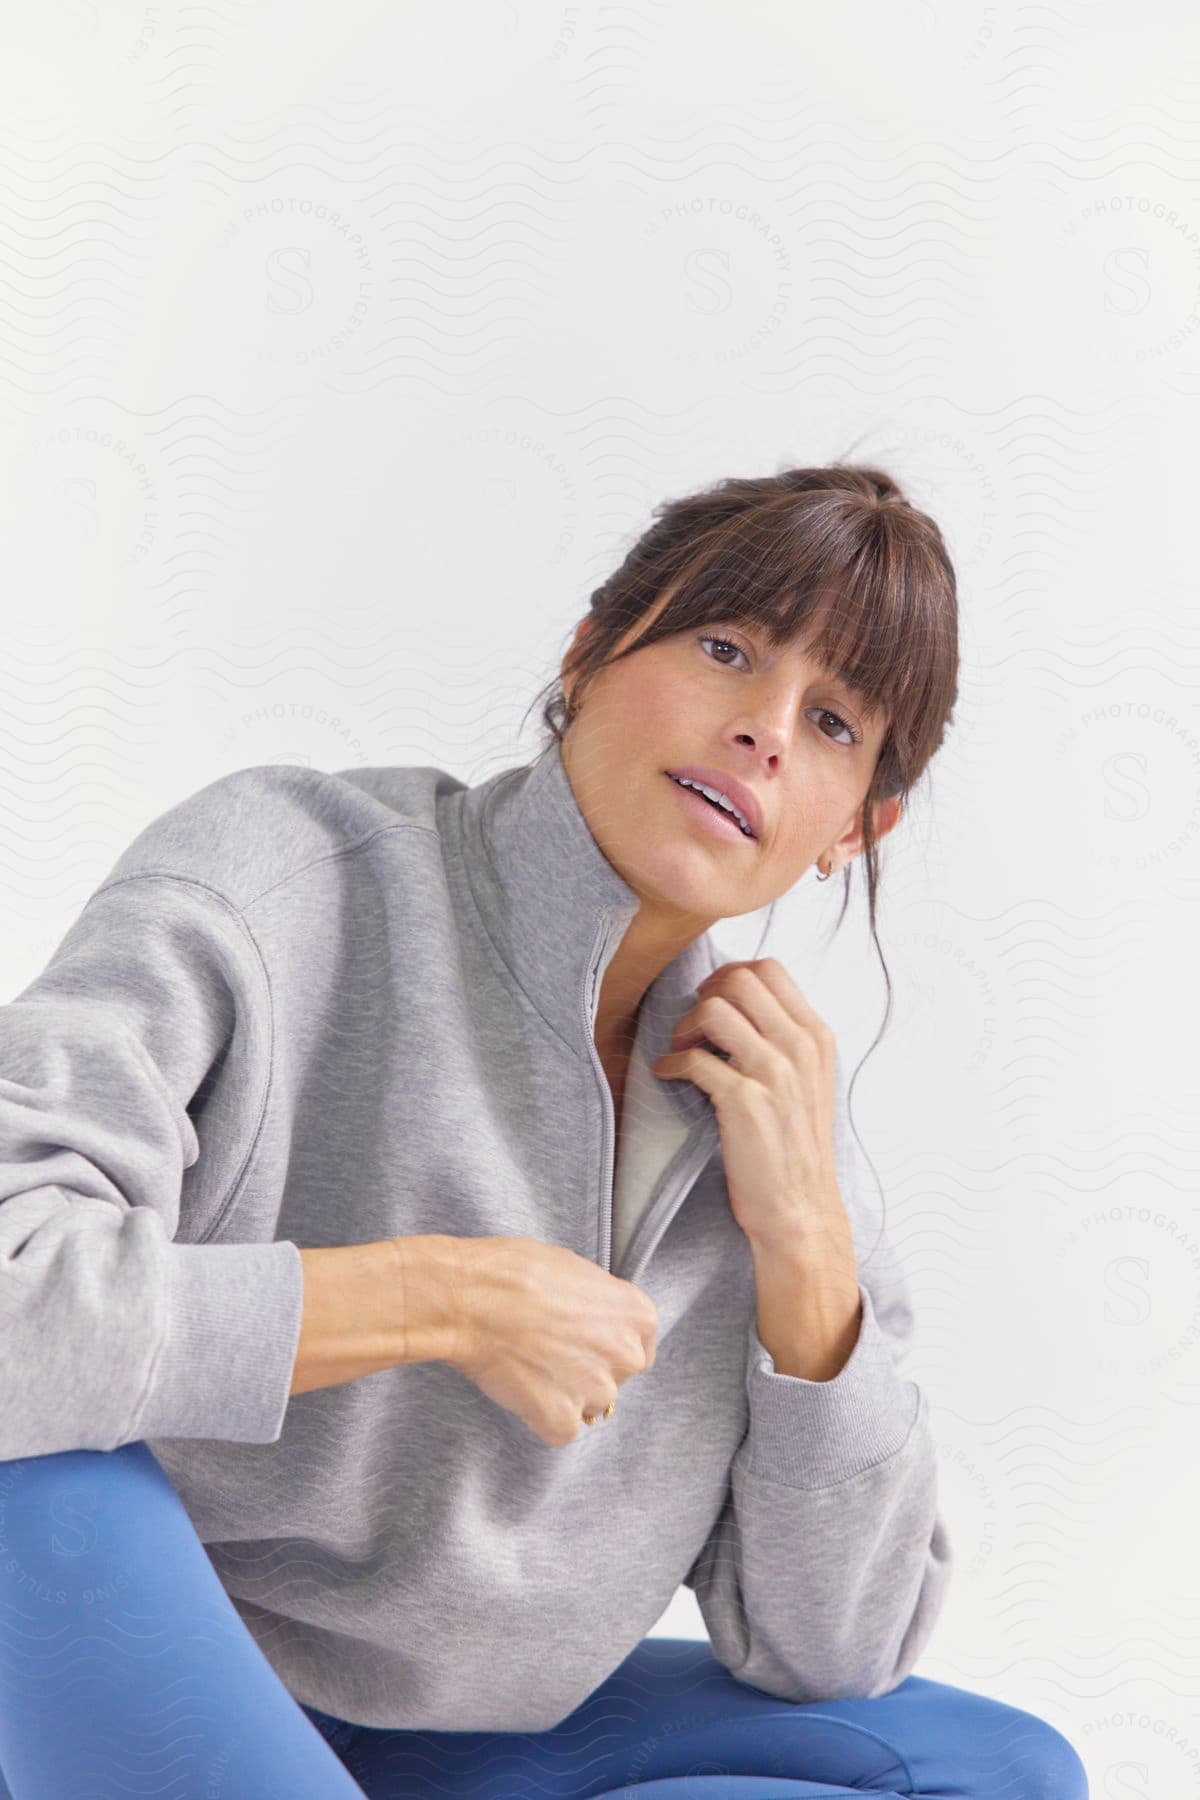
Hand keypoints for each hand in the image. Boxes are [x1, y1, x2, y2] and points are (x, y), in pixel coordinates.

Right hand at [450, 1236, 658, 1447]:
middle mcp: (625, 1355)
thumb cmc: (514, 1272)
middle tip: (551, 1354)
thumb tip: (593, 1317)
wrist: (473, 1299)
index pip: (640, 1345)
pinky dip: (540, 1416)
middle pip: (617, 1377)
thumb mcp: (574, 1270)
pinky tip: (519, 1387)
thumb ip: (598, 1303)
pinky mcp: (562, 1420)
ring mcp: (596, 1390)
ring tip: (529, 1367)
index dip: (609, 1346)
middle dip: (589, 1371)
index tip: (587, 1343)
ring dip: (564, 1394)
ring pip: (588, 1404)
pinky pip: (559, 1429)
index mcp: (637, 1314)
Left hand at [650, 957, 847, 1253]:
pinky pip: (693, 1059)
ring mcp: (774, 1074)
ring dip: (685, 1026)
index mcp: (816, 1037)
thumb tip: (738, 1004)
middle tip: (694, 1026)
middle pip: (739, 980)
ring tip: (683, 1050)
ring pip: (713, 1010)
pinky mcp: (744, 1102)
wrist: (800, 1209)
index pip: (770, 969)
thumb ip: (785, 1039)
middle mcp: (799, 1048)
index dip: (730, 976)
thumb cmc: (795, 1147)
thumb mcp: (808, 1081)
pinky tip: (669, 1076)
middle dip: (705, 995)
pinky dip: (670, 1063)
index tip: (713, 999)